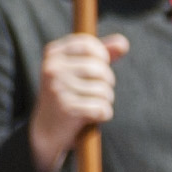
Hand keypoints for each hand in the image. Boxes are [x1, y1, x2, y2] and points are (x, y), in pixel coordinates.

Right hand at [29, 31, 122, 171]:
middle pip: (100, 69)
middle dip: (106, 82)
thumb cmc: (69, 93)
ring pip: (104, 90)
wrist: (48, 128)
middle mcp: (52, 69)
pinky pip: (103, 108)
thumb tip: (123, 43)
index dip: (102, 56)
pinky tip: (90, 116)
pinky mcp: (67, 108)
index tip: (99, 67)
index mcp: (53, 54)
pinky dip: (103, 114)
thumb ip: (103, 54)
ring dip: (105, 100)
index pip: (88, 44)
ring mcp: (57, 88)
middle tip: (94, 91)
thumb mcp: (80, 70)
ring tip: (89, 103)